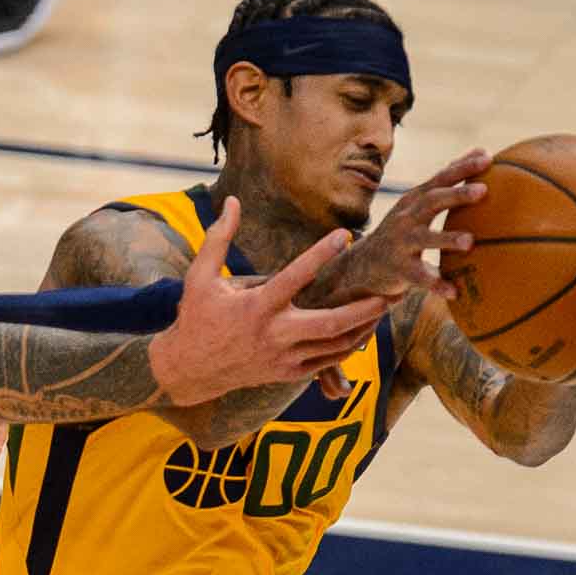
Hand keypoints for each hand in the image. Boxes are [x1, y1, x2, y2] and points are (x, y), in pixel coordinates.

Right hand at [150, 196, 388, 406]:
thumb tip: (232, 201)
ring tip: (381, 310)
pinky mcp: (286, 373)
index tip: (345, 235)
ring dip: (362, 328)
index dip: (322, 253)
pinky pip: (326, 362)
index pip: (297, 275)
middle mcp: (274, 333)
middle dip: (364, 309)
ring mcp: (282, 357)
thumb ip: (218, 238)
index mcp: (256, 306)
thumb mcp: (200, 276)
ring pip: (336, 346)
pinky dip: (346, 347)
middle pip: (332, 323)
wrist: (188, 369)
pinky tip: (359, 332)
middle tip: (388, 293)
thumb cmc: (195, 317)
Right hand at [320, 150, 490, 303]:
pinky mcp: (398, 270)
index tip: (487, 157)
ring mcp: (400, 244)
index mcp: (414, 202)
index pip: (440, 179)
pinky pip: (420, 278)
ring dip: (446, 238)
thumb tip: (482, 152)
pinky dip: (436, 284)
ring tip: (469, 242)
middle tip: (483, 190)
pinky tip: (454, 292)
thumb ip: (446, 183)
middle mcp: (406, 219)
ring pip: (424, 238)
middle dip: (456, 195)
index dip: (462, 168)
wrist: (362, 265)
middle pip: (432, 202)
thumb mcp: (418, 205)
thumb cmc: (402, 231)